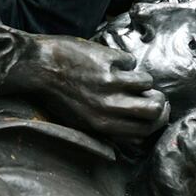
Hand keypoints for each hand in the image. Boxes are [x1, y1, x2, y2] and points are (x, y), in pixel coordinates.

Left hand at [29, 38, 169, 137]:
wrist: (35, 66)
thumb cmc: (57, 95)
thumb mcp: (80, 121)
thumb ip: (108, 130)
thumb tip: (138, 136)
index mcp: (101, 125)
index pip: (145, 130)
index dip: (157, 120)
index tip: (158, 111)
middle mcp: (108, 106)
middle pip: (155, 109)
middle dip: (159, 101)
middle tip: (152, 93)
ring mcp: (109, 82)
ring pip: (147, 82)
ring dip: (141, 78)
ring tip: (125, 75)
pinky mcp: (107, 59)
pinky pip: (130, 61)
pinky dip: (124, 60)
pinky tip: (108, 61)